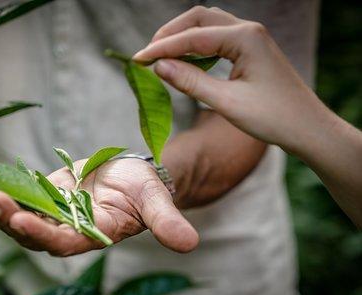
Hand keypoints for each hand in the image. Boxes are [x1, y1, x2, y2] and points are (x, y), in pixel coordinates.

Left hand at [0, 158, 198, 255]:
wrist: (129, 176)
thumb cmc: (144, 189)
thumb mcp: (156, 200)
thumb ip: (166, 222)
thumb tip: (189, 244)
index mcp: (92, 236)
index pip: (63, 242)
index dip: (42, 234)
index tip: (21, 221)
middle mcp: (67, 231)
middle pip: (32, 234)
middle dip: (9, 219)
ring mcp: (52, 216)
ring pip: (18, 219)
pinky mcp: (42, 198)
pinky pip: (16, 199)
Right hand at [133, 6, 330, 153]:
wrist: (307, 128)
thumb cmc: (272, 118)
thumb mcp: (226, 103)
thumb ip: (191, 82)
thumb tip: (158, 67)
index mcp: (245, 38)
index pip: (193, 36)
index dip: (162, 48)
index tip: (137, 60)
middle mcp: (249, 30)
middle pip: (199, 18)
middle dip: (170, 34)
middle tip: (147, 55)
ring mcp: (251, 38)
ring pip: (208, 24)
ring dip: (182, 36)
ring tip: (161, 56)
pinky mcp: (251, 49)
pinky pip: (217, 37)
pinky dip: (196, 45)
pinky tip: (185, 60)